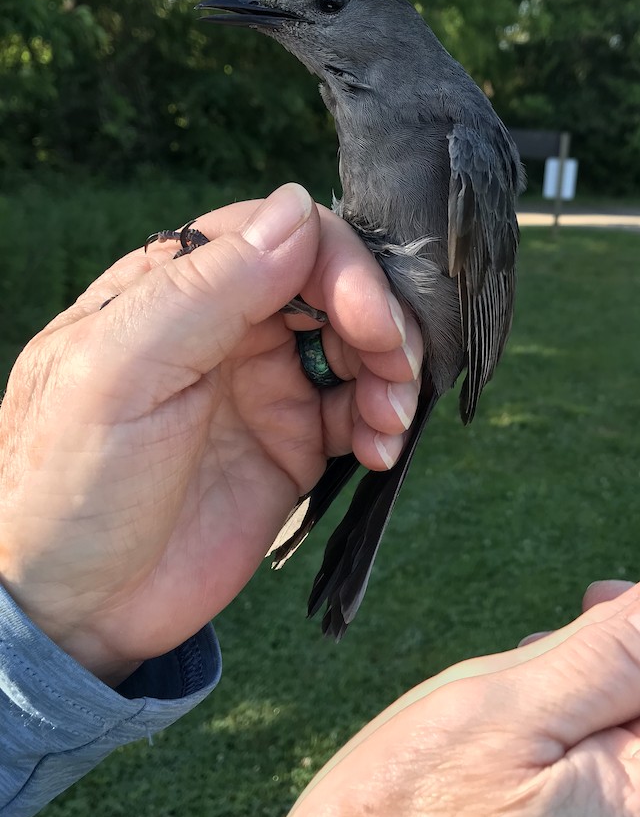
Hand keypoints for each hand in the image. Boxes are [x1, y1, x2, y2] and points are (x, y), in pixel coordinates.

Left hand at [0, 183, 421, 683]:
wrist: (74, 611)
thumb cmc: (67, 485)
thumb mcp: (120, 373)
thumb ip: (206, 288)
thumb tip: (297, 205)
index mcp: (177, 288)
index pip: (283, 236)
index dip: (340, 268)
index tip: (368, 323)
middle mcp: (228, 326)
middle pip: (335, 286)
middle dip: (380, 322)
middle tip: (394, 375)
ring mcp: (265, 385)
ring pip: (360, 345)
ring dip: (392, 373)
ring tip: (388, 424)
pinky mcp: (293, 446)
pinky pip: (361, 411)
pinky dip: (386, 421)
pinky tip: (380, 450)